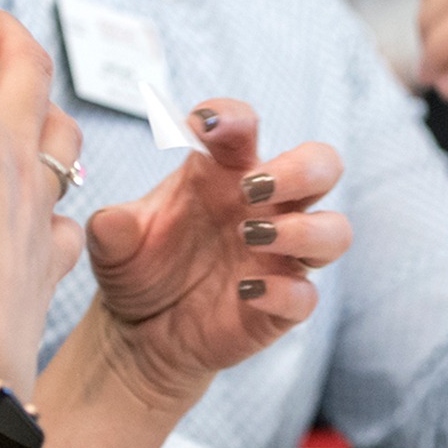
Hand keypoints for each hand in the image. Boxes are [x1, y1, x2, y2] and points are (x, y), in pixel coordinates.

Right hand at [0, 5, 81, 392]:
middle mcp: (8, 154)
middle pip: (27, 63)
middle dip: (0, 29)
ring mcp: (37, 206)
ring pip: (61, 135)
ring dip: (42, 108)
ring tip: (16, 100)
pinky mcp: (50, 257)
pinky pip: (67, 218)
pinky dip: (54, 206)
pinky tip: (36, 211)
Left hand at [32, 101, 346, 447]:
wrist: (139, 333)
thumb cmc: (138, 268)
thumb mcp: (113, 244)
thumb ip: (113, 228)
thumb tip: (112, 221)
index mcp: (223, 172)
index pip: (244, 123)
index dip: (230, 115)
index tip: (200, 124)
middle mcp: (263, 206)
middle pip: (322, 164)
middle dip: (299, 168)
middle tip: (252, 187)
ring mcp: (279, 255)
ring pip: (334, 229)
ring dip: (302, 229)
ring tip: (251, 235)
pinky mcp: (282, 304)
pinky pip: (307, 294)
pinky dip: (283, 290)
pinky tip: (244, 291)